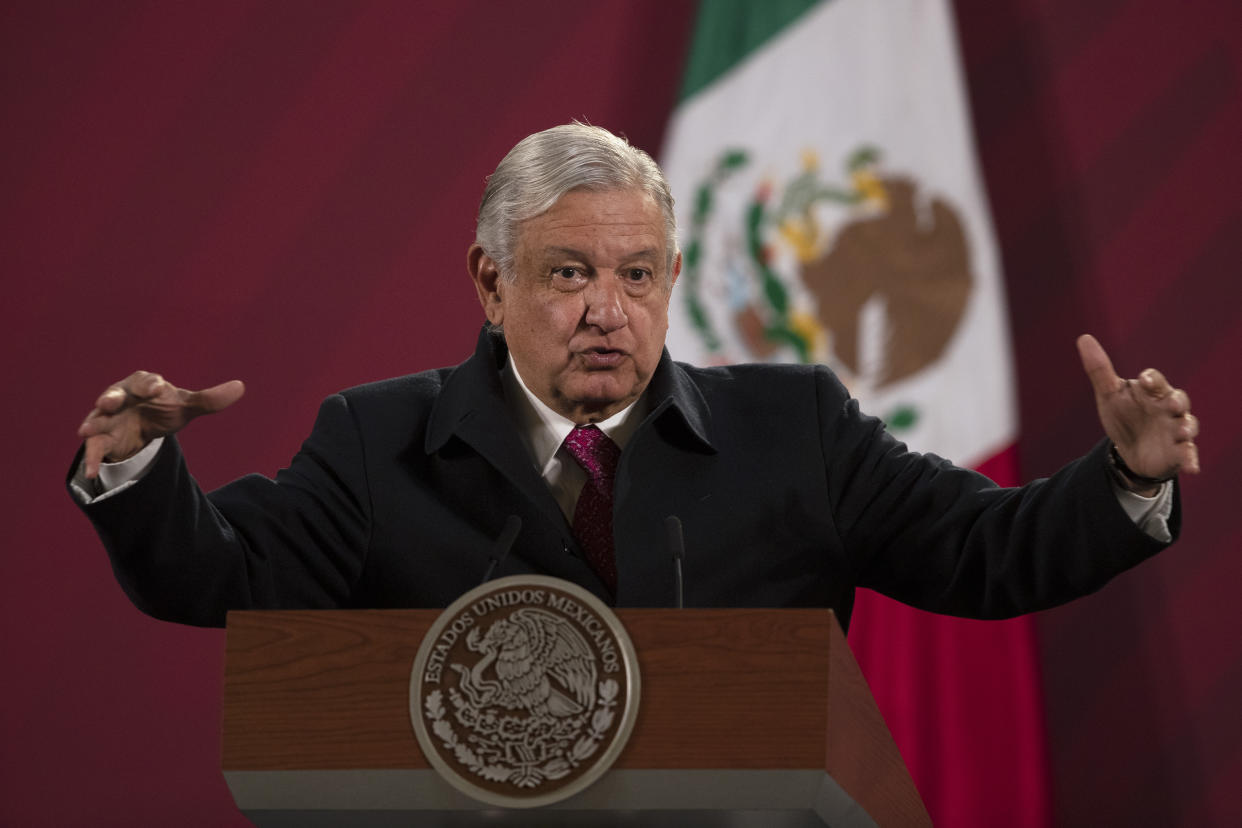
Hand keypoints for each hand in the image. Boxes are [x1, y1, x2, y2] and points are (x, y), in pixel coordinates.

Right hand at [77, 371, 244, 479]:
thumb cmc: (164, 407)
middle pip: (114, 395)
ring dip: (92, 424)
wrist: (146, 426)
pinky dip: (92, 459)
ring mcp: (108, 418)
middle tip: (109, 402)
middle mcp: (121, 397)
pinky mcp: (103, 439)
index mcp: (143, 384)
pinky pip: (95, 448)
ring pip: (98, 419)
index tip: (158, 389)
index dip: (151, 385)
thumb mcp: (187, 406)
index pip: (146, 381)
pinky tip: (91, 473)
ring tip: (85, 431)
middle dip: (111, 398)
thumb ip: (210, 400)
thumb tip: (241, 387)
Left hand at [1077, 334, 1198, 492]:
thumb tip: (1084, 338)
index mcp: (1152, 392)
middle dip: (1176, 402)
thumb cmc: (1124, 414)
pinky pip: (1188, 454)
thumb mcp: (1109, 394)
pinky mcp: (1179, 452)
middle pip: (1178, 400)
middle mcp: (1168, 408)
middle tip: (1171, 405)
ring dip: (1186, 428)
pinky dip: (1190, 459)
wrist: (1129, 449)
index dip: (1151, 380)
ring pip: (1188, 425)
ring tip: (1181, 432)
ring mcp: (1176, 430)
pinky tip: (1191, 468)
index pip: (1155, 381)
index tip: (1144, 380)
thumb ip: (1099, 369)